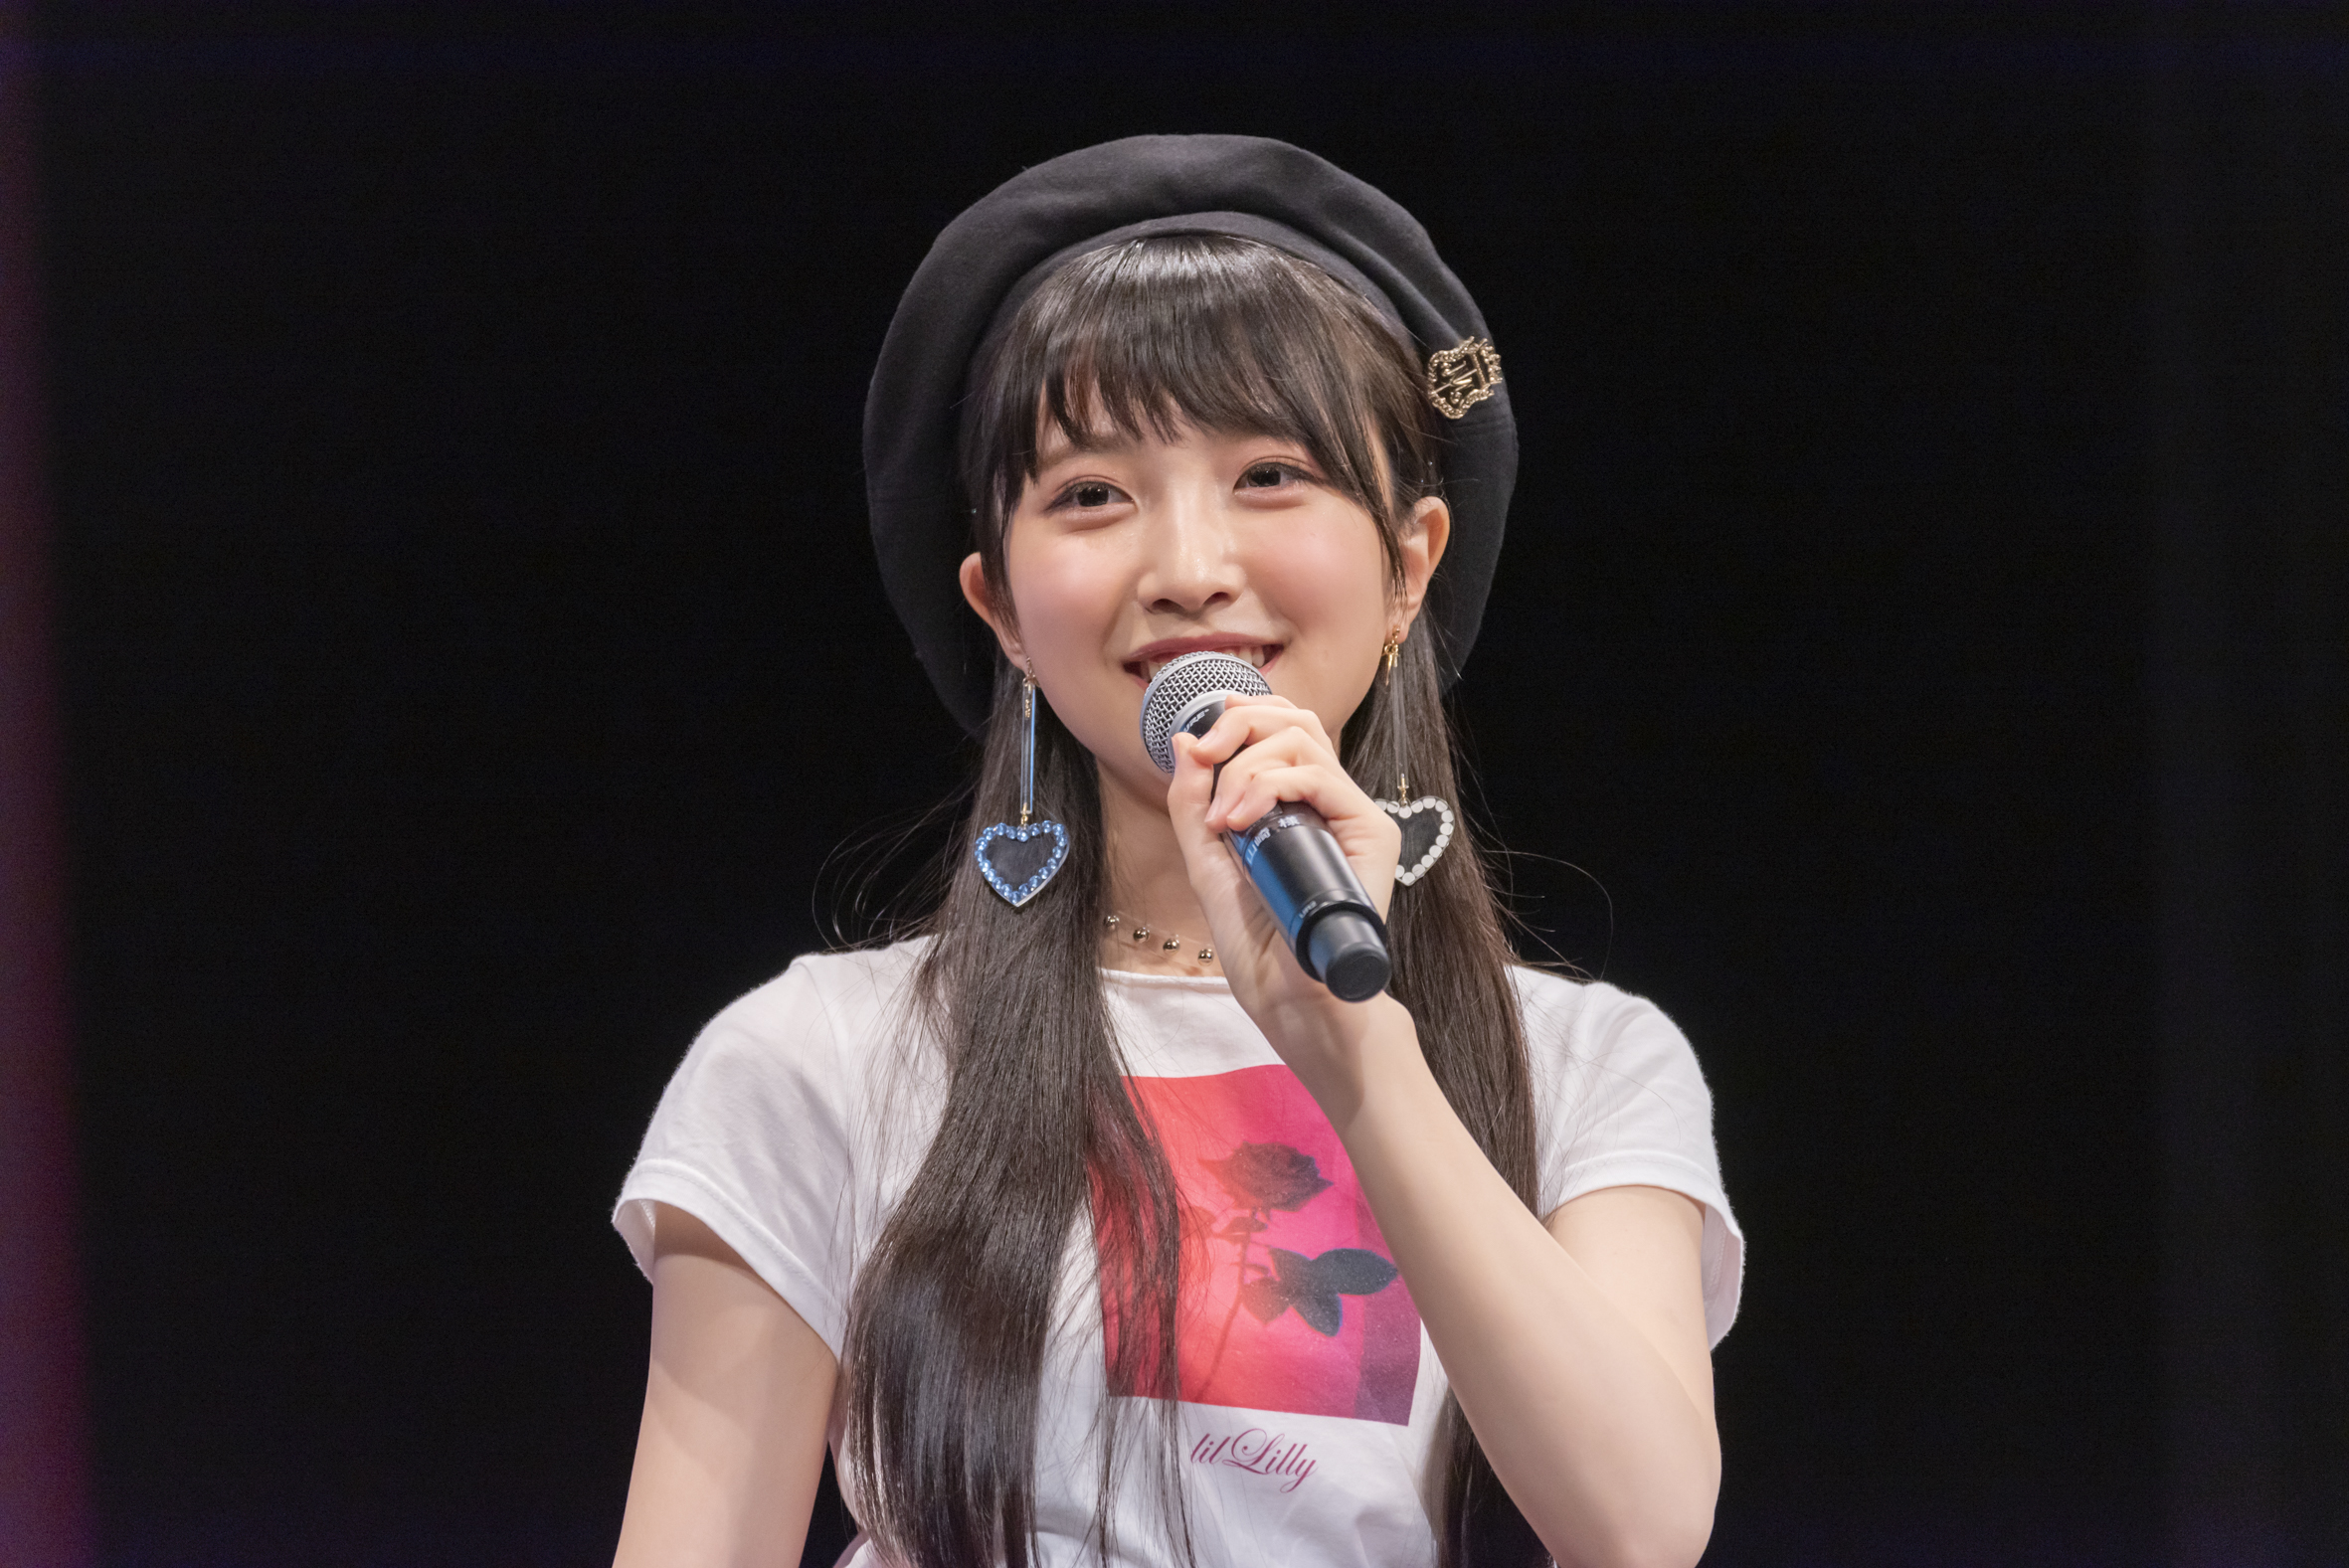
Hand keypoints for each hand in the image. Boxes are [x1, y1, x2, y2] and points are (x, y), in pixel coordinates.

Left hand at [1165, 696, 1405, 1077]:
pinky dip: (1269, 786)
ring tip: (1223, 817)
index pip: (1282, 730)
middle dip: (1240, 723)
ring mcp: (1353, 815)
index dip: (1242, 715)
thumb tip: (1184, 741)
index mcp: (1299, 807)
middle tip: (1204, 757)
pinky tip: (1242, 822)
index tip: (1199, 743)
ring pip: (1305, 738)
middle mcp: (1330, 804)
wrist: (1290, 998)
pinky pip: (1318, 777)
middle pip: (1297, 719)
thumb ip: (1192, 805)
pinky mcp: (1372, 831)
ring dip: (1246, 766)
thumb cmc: (1259, 944)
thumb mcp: (1207, 862)